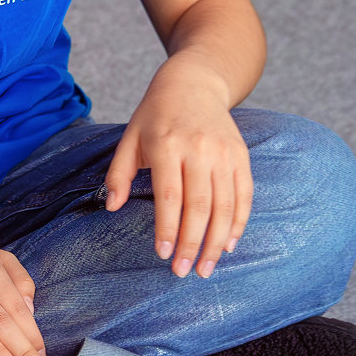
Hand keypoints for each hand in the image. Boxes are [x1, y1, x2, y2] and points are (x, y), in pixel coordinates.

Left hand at [104, 57, 253, 278]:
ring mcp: (224, 153)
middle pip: (199, 206)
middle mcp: (199, 149)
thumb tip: (111, 206)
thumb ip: (119, 173)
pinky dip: (238, 223)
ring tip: (205, 267)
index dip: (168, 228)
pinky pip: (244, 195)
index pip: (170, 196)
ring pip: (225, 205)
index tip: (164, 255)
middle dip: (192, 243)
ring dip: (216, 241)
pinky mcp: (240, 156)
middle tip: (185, 272)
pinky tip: (228, 245)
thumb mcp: (129, 137)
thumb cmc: (155, 115)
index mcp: (167, 145)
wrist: (194, 82)